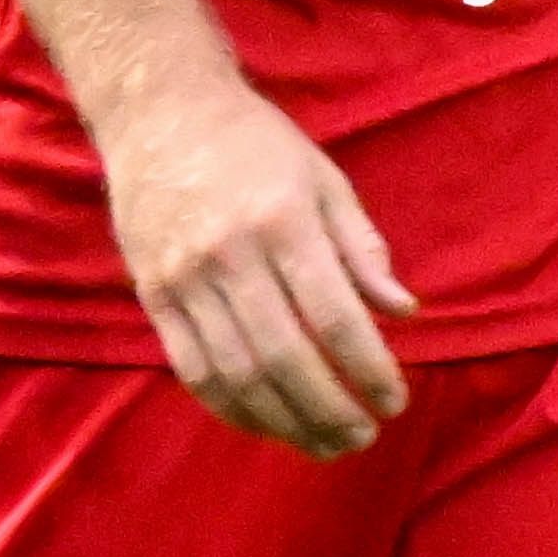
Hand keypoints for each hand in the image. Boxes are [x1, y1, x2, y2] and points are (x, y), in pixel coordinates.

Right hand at [102, 67, 417, 456]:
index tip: (396, 400)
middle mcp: (230, 257)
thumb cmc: (256, 144)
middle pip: (284, 358)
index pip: (334, 316)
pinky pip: (192, 369)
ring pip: (236, 375)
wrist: (159, 111)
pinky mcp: (153, 295)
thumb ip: (363, 250)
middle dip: (330, 410)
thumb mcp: (326, 180)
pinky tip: (266, 425)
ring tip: (324, 445)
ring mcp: (185, 280)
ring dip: (284, 422)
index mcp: (284, 223)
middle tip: (364, 437)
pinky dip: (232, 408)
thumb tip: (404, 312)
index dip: (369, 369)